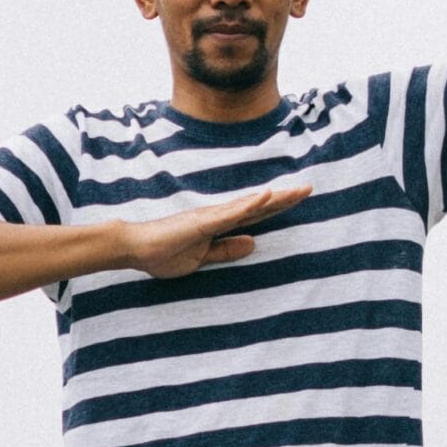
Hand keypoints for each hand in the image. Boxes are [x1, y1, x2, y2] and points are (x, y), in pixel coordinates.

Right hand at [117, 182, 311, 279]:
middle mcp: (220, 216)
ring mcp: (212, 217)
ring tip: (298, 190)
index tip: (299, 198)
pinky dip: (249, 204)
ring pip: (250, 205)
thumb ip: (227, 250)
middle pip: (259, 206)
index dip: (279, 207)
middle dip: (285, 198)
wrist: (136, 249)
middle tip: (310, 188)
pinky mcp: (202, 221)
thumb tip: (254, 242)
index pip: (256, 214)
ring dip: (275, 198)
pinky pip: (230, 213)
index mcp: (221, 225)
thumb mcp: (204, 258)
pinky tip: (266, 196)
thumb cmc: (164, 253)